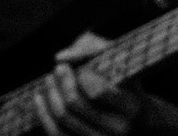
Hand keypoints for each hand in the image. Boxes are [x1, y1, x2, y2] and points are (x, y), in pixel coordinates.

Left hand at [29, 61, 146, 135]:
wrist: (137, 120)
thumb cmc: (126, 84)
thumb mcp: (122, 63)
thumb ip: (94, 49)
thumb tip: (60, 57)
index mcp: (131, 107)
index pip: (98, 92)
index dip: (82, 76)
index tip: (77, 65)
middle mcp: (116, 129)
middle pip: (75, 104)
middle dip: (62, 82)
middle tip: (59, 68)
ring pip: (62, 118)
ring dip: (51, 95)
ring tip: (49, 79)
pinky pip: (55, 133)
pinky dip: (43, 113)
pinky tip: (40, 97)